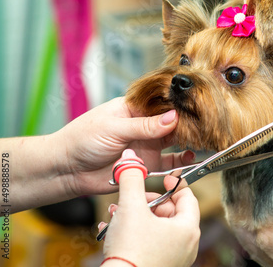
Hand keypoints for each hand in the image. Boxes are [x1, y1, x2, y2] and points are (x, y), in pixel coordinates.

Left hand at [54, 97, 194, 196]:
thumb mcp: (114, 128)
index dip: (179, 104)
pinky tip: (190, 158)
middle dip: (188, 122)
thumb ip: (145, 126)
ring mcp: (146, 145)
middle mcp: (143, 125)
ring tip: (202, 139)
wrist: (67, 170)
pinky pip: (169, 163)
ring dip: (188, 141)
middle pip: (172, 121)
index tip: (198, 104)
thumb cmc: (82, 140)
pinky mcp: (146, 165)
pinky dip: (181, 161)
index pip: (162, 102)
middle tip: (206, 123)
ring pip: (174, 141)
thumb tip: (174, 117)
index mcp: (134, 108)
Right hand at [99, 150, 199, 266]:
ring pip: (157, 227)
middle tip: (133, 197)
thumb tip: (130, 158)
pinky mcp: (160, 266)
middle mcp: (186, 245)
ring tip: (117, 214)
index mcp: (187, 229)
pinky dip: (135, 233)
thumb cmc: (130, 250)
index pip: (188, 197)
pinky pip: (150, 243)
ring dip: (137, 216)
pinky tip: (113, 230)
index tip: (162, 177)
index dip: (174, 184)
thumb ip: (132, 178)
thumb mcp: (131, 206)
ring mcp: (174, 258)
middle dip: (148, 201)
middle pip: (171, 212)